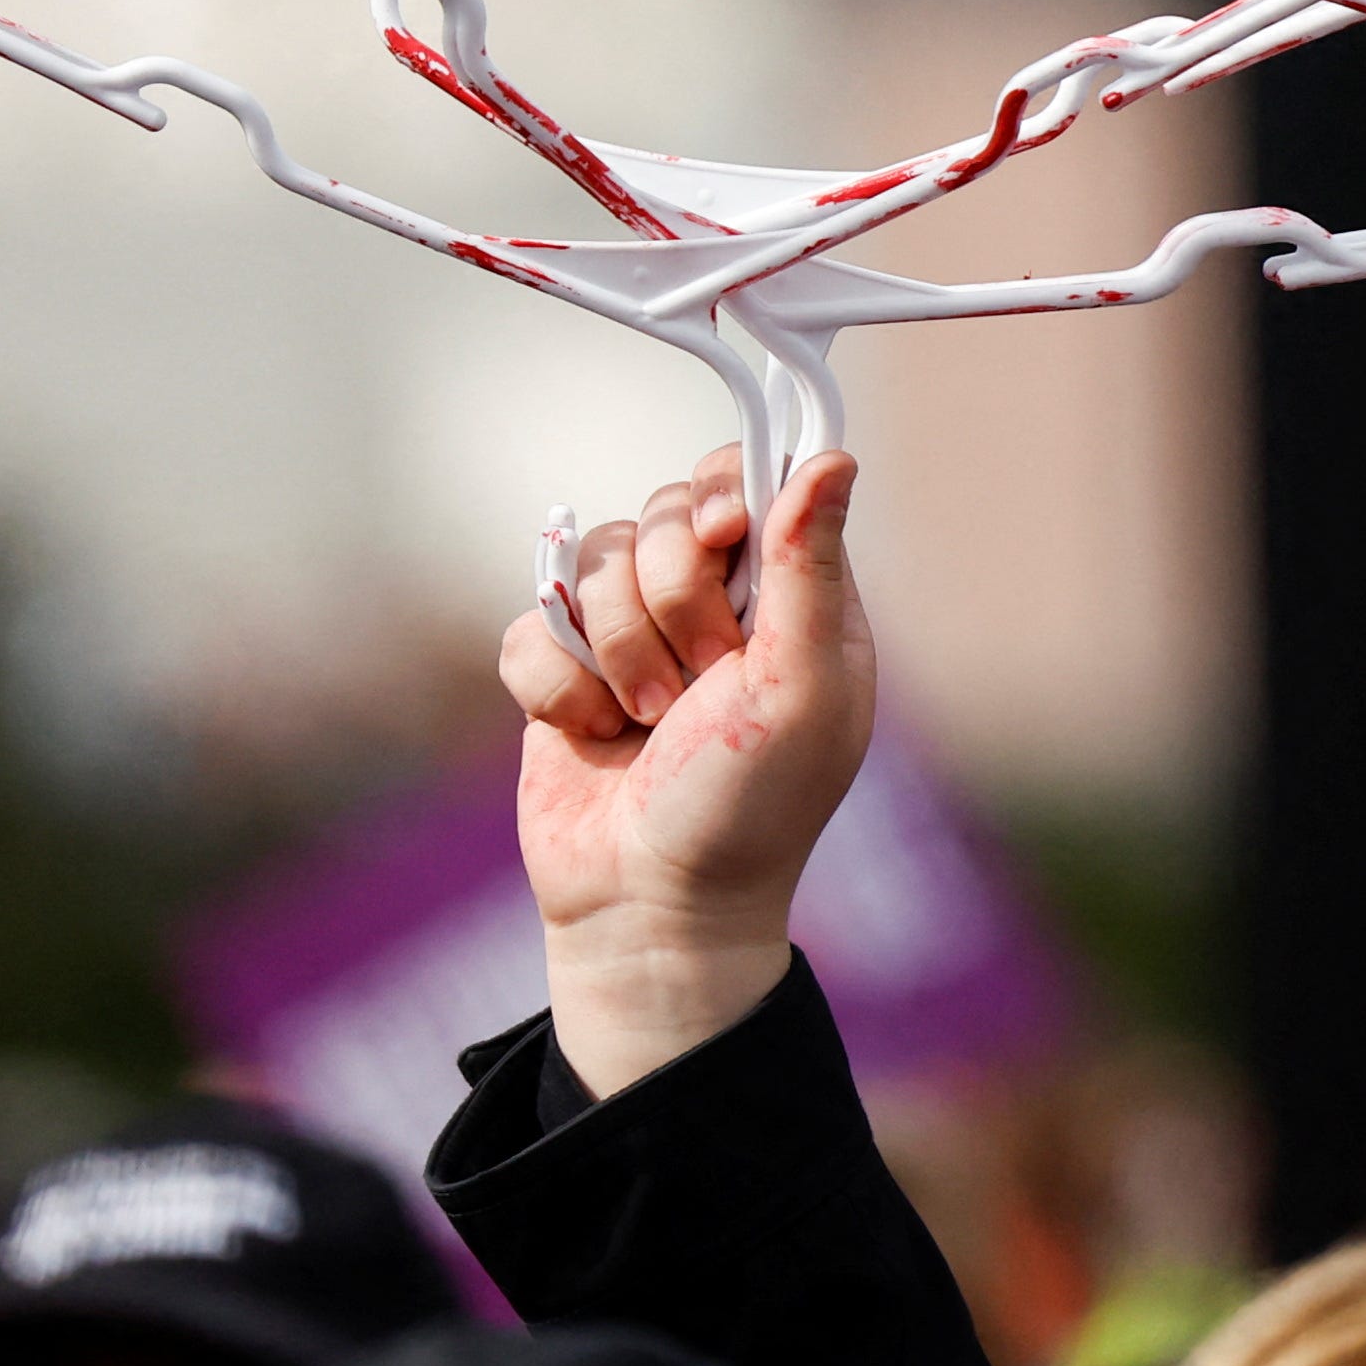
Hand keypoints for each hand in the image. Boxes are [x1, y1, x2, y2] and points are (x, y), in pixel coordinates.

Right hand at [497, 443, 875, 1093]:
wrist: (650, 909)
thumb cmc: (748, 807)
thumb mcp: (800, 687)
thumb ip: (809, 569)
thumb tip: (835, 455)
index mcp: (790, 595)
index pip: (747, 476)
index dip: (720, 497)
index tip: (719, 540)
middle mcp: (714, 601)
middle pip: (662, 514)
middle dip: (670, 603)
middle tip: (699, 683)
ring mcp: (633, 634)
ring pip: (592, 562)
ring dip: (618, 653)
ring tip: (649, 723)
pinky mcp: (563, 672)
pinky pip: (530, 623)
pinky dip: (557, 687)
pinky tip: (595, 737)